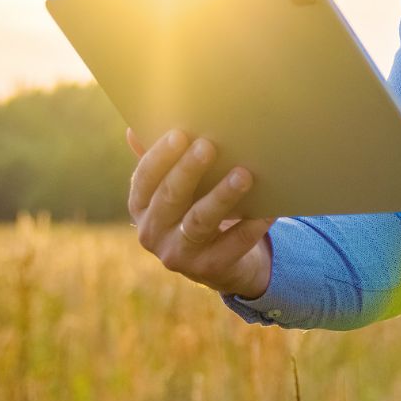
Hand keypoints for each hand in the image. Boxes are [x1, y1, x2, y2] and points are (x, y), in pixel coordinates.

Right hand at [127, 128, 275, 297]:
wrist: (223, 263)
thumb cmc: (195, 209)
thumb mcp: (175, 189)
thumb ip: (159, 163)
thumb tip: (133, 130)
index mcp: (141, 207)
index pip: (144, 179)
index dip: (160, 157)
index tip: (179, 134)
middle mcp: (153, 233)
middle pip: (170, 198)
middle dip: (189, 171)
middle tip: (209, 146)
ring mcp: (179, 255)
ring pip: (200, 222)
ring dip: (221, 197)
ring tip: (243, 175)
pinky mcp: (209, 270)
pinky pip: (233, 244)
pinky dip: (251, 225)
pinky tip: (267, 209)